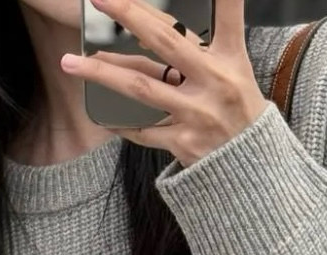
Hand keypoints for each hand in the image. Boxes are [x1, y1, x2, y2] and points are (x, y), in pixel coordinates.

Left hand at [60, 0, 268, 168]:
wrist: (254, 168)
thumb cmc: (242, 110)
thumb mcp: (238, 65)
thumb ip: (220, 30)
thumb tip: (193, 10)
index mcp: (226, 60)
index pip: (219, 17)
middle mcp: (211, 83)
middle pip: (163, 42)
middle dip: (130, 16)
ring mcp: (195, 115)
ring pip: (141, 88)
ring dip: (103, 74)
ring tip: (72, 62)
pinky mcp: (183, 144)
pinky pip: (144, 130)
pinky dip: (122, 122)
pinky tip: (102, 113)